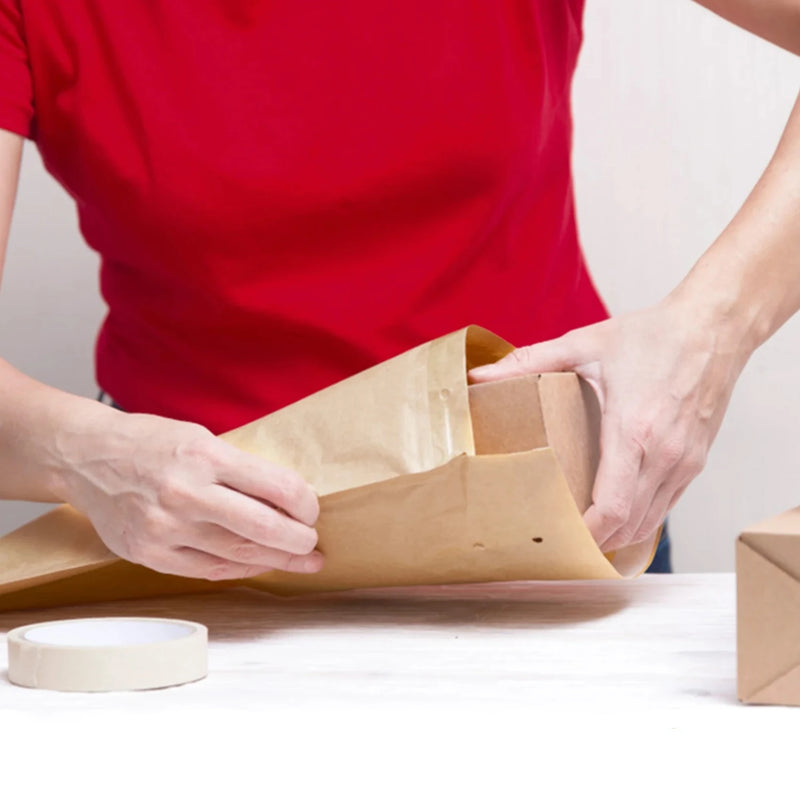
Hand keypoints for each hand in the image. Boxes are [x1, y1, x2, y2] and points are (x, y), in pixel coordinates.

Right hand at [54, 411, 322, 579]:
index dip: (304, 502)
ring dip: (275, 561)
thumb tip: (287, 498)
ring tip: (299, 561)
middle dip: (297, 541)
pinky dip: (238, 568)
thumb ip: (239, 468)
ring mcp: (163, 527)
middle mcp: (185, 493)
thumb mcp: (200, 438)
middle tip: (313, 544)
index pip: (275, 486)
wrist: (85, 457)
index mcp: (204, 456)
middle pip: (261, 528)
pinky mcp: (148, 552)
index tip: (311, 508)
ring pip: (236, 554)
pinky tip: (257, 565)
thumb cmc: (150, 443)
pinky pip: (206, 569)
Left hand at [469, 298, 749, 550]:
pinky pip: (666, 506)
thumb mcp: (584, 345)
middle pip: (629, 525)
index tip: (558, 541)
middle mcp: (664, 454)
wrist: (714, 327)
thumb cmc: (653, 335)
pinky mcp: (696, 461)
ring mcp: (685, 461)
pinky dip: (640, 519)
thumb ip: (528, 362)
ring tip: (582, 537)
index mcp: (634, 431)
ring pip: (650, 522)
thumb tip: (479, 374)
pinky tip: (616, 516)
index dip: (585, 534)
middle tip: (559, 544)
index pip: (612, 507)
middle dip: (594, 543)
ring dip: (617, 535)